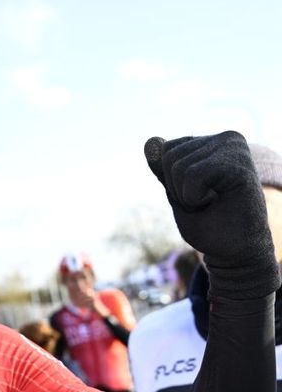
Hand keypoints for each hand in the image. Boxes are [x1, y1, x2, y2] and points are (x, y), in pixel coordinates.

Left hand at [145, 131, 279, 298]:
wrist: (236, 253)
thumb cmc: (209, 224)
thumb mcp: (177, 192)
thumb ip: (163, 168)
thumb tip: (151, 141)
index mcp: (214, 143)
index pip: (166, 149)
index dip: (171, 181)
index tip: (196, 196)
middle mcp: (228, 138)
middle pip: (169, 156)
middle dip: (177, 188)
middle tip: (205, 202)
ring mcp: (236, 149)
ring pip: (178, 168)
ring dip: (187, 196)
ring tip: (212, 204)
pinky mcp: (240, 165)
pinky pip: (191, 176)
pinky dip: (193, 198)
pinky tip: (216, 203)